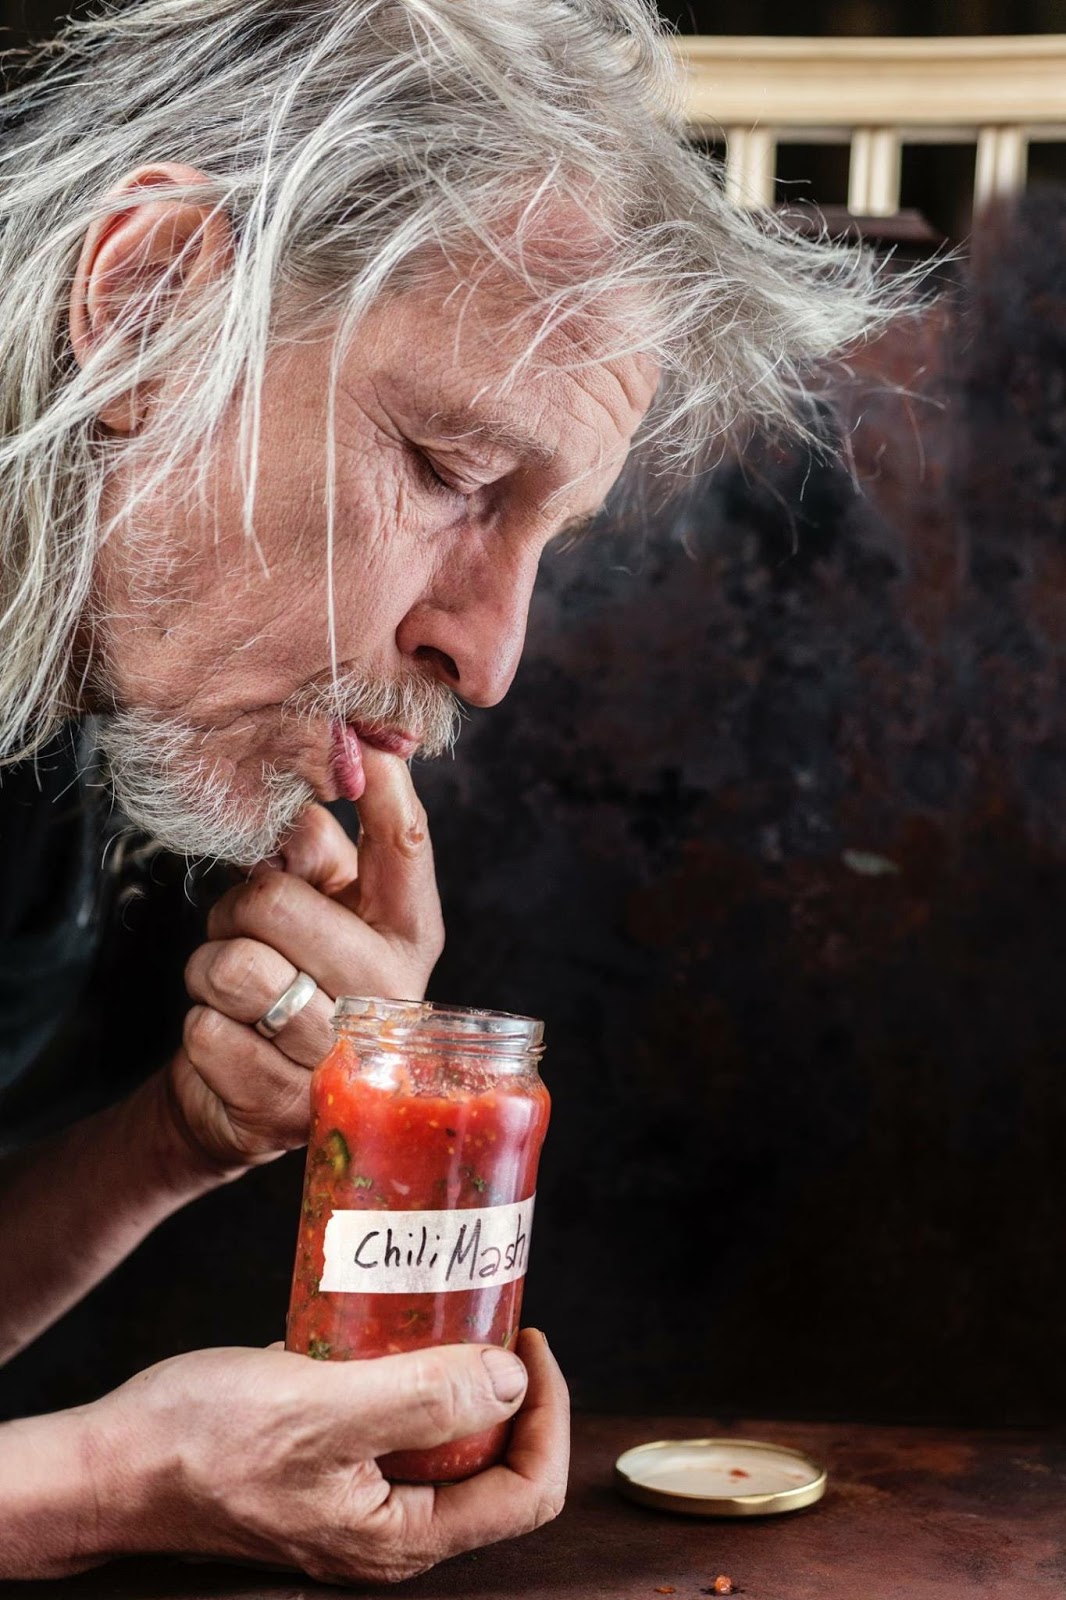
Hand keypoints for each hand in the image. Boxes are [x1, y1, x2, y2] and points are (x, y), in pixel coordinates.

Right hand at [91, 1330, 567, 1583]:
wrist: (111, 1462)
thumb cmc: (199, 1444)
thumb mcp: (320, 1409)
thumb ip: (423, 1398)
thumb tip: (511, 1381)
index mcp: (403, 1535)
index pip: (527, 1490)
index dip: (547, 1412)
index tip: (527, 1339)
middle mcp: (392, 1527)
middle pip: (498, 1463)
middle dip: (510, 1387)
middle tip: (494, 1313)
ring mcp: (361, 1498)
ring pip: (450, 1437)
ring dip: (462, 1373)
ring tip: (452, 1308)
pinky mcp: (333, 1465)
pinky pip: (399, 1421)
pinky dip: (411, 1371)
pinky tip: (392, 1323)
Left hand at [167, 747, 444, 1174]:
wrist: (250, 1090)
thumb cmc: (292, 971)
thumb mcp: (317, 902)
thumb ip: (314, 845)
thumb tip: (308, 782)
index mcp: (408, 931)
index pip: (404, 844)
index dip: (384, 786)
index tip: (364, 739)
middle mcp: (389, 994)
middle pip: (275, 903)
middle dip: (235, 909)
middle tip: (243, 929)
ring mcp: (341, 1056)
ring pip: (232, 969)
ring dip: (210, 970)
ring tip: (236, 988)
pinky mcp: (287, 1107)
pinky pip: (206, 1032)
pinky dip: (201, 1029)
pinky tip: (232, 1041)